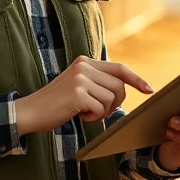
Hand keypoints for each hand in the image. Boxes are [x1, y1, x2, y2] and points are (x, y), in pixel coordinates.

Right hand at [15, 55, 152, 134]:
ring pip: (111, 98)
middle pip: (119, 86)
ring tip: (84, 112)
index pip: (119, 68)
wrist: (30, 112)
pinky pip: (100, 108)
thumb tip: (123, 89)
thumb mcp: (78, 86)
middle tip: (99, 111)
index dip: (136, 79)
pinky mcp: (77, 93)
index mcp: (85, 61)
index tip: (149, 90)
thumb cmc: (56, 104)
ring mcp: (80, 78)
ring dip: (102, 112)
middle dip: (115, 103)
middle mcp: (83, 66)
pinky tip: (78, 115)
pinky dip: (93, 117)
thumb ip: (97, 82)